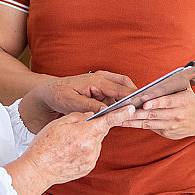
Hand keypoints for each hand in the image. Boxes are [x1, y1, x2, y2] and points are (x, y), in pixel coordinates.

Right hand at [5, 105, 134, 194]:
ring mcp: (91, 159)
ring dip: (87, 140)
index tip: (131, 108)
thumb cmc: (45, 145)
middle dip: (93, 127)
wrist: (38, 170)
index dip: (121, 113)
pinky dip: (84, 150)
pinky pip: (91, 154)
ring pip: (95, 143)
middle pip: (100, 131)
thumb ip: (79, 116)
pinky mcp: (88, 167)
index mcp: (86, 132)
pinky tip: (70, 152)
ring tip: (68, 144)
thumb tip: (91, 115)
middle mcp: (92, 147)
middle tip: (76, 129)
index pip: (108, 120)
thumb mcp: (60, 123)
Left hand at [20, 71, 136, 131]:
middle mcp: (101, 79)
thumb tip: (105, 111)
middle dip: (135, 94)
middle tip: (145, 106)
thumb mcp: (71, 102)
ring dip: (128, 100)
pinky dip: (120, 103)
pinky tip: (123, 114)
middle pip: (125, 85)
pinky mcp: (100, 91)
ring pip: (121, 91)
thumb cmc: (59, 95)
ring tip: (136, 112)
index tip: (141, 103)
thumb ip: (89, 106)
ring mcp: (102, 85)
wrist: (50, 92)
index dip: (131, 96)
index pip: (118, 88)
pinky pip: (115, 96)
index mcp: (96, 80)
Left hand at [121, 88, 194, 139]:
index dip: (156, 103)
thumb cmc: (190, 101)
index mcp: (184, 101)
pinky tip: (127, 122)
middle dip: (138, 113)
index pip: (168, 102)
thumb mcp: (186, 89)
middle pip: (155, 114)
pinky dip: (138, 125)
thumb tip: (161, 79)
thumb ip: (174, 84)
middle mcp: (178, 115)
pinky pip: (151, 128)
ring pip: (150, 123)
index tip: (144, 103)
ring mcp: (172, 126)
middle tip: (124, 110)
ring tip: (120, 117)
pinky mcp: (168, 134)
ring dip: (134, 121)